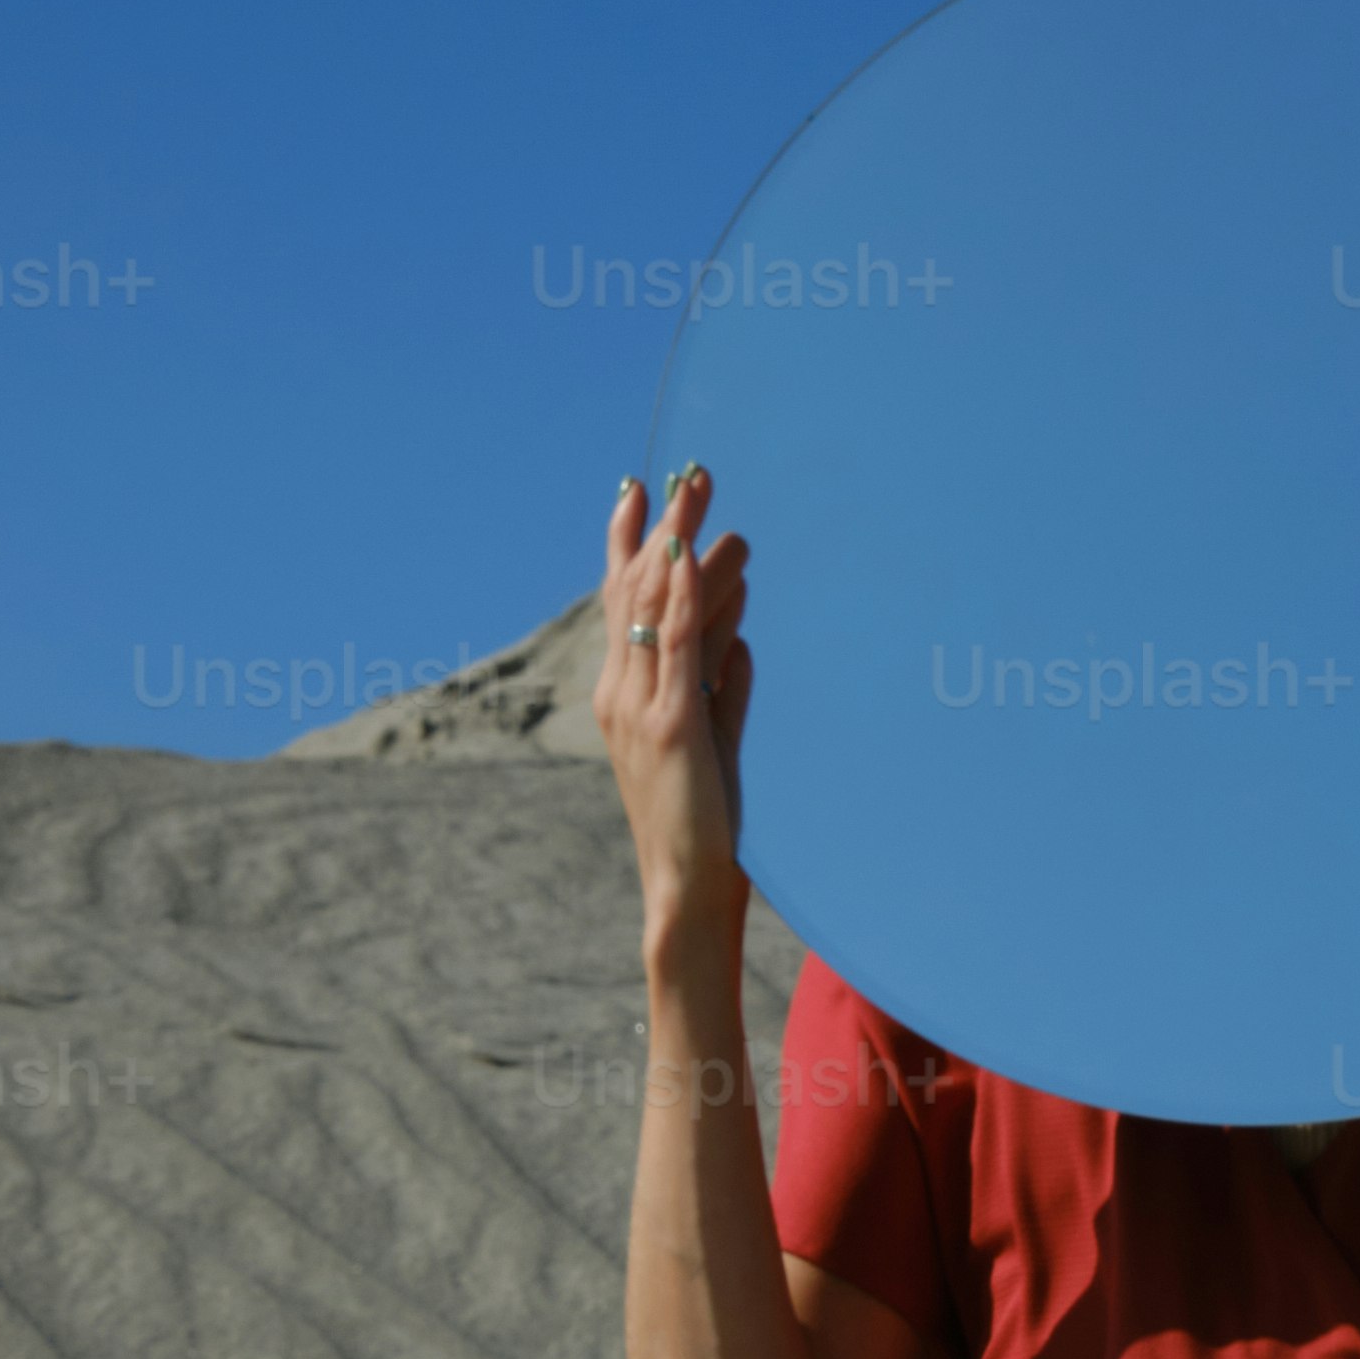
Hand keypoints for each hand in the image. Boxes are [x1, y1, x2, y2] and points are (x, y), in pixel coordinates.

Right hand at [594, 464, 749, 911]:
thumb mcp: (716, 742)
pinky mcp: (670, 725)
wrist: (684, 888)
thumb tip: (739, 637)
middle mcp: (620, 691)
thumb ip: (724, 687)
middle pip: (635, 587)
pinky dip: (681, 592)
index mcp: (625, 695)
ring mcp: (638, 706)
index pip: (622, 603)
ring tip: (702, 488)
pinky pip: (674, 644)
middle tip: (687, 469)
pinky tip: (691, 548)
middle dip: (659, 523)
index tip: (642, 491)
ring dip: (680, 538)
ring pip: (654, 604)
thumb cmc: (702, 824)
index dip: (631, 543)